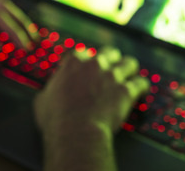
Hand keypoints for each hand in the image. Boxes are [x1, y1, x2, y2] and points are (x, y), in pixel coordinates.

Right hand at [34, 46, 149, 144]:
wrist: (75, 132)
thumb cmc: (56, 119)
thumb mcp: (43, 99)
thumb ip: (50, 89)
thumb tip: (49, 93)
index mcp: (73, 62)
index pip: (83, 52)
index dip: (87, 61)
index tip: (87, 68)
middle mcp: (94, 63)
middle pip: (110, 52)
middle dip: (112, 59)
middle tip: (112, 69)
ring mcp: (112, 76)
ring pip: (129, 63)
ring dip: (130, 69)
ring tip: (131, 75)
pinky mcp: (126, 90)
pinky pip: (141, 82)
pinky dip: (142, 87)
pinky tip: (142, 90)